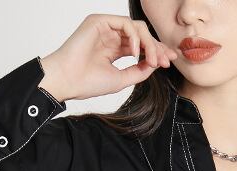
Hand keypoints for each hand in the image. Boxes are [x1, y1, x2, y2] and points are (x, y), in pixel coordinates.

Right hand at [38, 14, 178, 102]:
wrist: (68, 80)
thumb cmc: (88, 83)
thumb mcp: (121, 79)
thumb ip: (138, 71)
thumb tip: (155, 64)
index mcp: (114, 50)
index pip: (139, 46)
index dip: (155, 52)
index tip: (168, 62)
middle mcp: (110, 36)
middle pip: (141, 36)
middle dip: (156, 47)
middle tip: (166, 60)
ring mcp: (105, 27)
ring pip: (136, 28)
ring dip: (149, 44)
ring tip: (152, 60)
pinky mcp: (99, 21)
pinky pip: (126, 23)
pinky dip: (135, 37)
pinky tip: (137, 53)